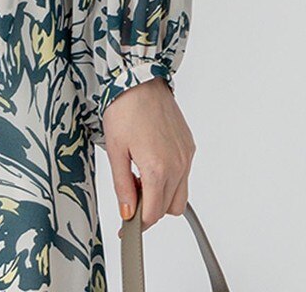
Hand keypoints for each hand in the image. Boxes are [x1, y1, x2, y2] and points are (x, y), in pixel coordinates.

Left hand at [103, 77, 195, 234]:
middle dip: (150, 208)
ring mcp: (186, 156)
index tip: (126, 227)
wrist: (140, 78)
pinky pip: (184, 175)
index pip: (153, 214)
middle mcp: (178, 164)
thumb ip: (122, 185)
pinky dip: (170, 178)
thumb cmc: (125, 108)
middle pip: (169, 209)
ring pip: (180, 195)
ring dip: (162, 195)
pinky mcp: (189, 146)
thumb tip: (128, 212)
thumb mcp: (115, 149)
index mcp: (158, 168)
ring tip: (140, 174)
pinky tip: (151, 161)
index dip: (137, 224)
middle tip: (130, 190)